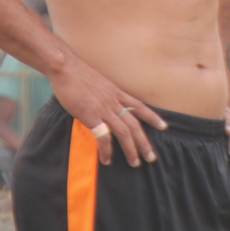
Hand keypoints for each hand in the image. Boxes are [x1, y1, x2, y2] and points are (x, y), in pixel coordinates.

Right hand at [49, 53, 165, 167]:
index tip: (164, 126)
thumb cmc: (77, 74)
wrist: (65, 67)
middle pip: (135, 124)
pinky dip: (107, 150)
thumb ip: (104, 96)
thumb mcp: (99, 83)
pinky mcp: (91, 115)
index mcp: (117, 92)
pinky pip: (103, 136)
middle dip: (144, 142)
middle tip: (151, 157)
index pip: (139, 106)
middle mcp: (114, 101)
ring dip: (131, 149)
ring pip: (124, 132)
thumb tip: (104, 106)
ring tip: (135, 163)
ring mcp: (104, 109)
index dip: (152, 117)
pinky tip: (107, 160)